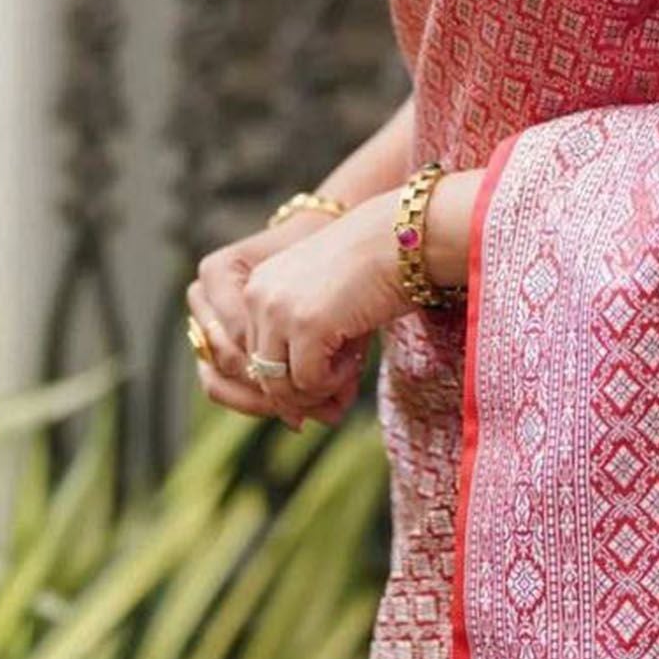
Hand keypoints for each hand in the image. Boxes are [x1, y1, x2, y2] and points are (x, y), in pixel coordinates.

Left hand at [241, 193, 414, 420]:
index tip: (323, 391)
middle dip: (302, 395)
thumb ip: (305, 358)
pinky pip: (309, 382)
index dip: (288, 383)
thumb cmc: (375, 270)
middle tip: (338, 399)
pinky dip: (335, 381)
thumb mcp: (328, 312)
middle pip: (262, 375)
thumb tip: (297, 422)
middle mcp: (258, 295)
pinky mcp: (305, 324)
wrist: (405, 235)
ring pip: (280, 385)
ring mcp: (278, 310)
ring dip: (317, 389)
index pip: (253, 357)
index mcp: (258, 286)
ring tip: (350, 369)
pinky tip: (356, 357)